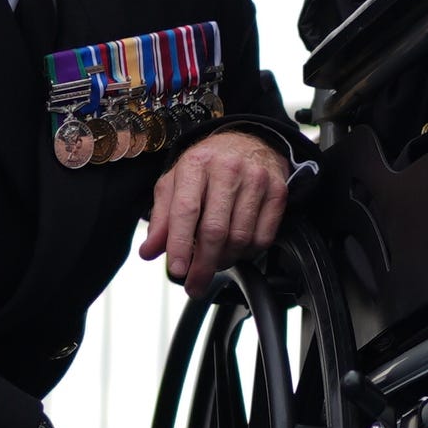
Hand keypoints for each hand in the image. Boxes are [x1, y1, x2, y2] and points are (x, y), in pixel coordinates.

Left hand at [140, 130, 289, 292]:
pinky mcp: (278, 192)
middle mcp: (228, 169)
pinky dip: (248, 253)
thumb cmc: (207, 167)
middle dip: (203, 265)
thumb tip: (149, 252)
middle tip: (194, 285)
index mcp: (196, 164)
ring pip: (241, 238)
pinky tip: (236, 250)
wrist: (250, 142)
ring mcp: (257, 180)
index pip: (186, 210)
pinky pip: (263, 237)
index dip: (179, 244)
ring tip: (214, 262)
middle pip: (215, 230)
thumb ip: (162, 218)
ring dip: (225, 260)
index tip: (176, 270)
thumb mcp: (176, 184)